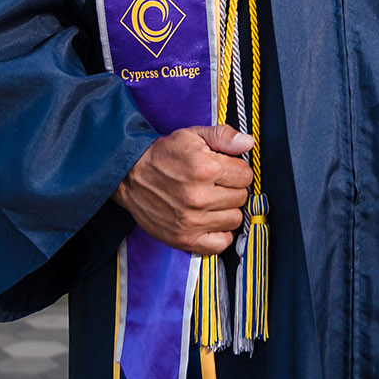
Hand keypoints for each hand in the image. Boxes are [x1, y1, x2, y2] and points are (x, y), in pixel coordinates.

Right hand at [114, 124, 252, 255]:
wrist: (130, 176)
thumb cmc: (162, 155)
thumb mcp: (192, 135)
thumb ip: (223, 136)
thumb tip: (248, 143)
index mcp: (205, 168)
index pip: (246, 175)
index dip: (237, 170)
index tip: (226, 169)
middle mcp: (200, 197)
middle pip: (242, 197)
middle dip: (233, 188)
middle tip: (217, 184)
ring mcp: (192, 221)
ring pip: (234, 219)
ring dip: (227, 210)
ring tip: (212, 200)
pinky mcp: (184, 239)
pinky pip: (221, 243)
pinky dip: (220, 233)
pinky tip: (211, 220)